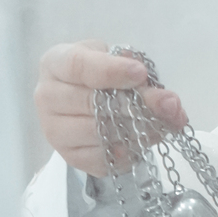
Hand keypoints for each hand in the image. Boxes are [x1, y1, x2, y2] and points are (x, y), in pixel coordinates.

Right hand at [34, 40, 187, 175]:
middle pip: (91, 104)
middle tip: (169, 103)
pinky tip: (148, 138)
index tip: (141, 74)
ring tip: (166, 122)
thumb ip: (134, 66)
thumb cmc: (101, 72)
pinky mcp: (71, 157)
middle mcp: (48, 97)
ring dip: (139, 130)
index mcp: (55, 64)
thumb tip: (158, 93)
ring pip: (100, 134)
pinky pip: (105, 159)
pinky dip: (131, 151)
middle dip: (137, 104)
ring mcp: (56, 131)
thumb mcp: (114, 58)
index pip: (78, 66)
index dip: (111, 71)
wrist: (87, 99)